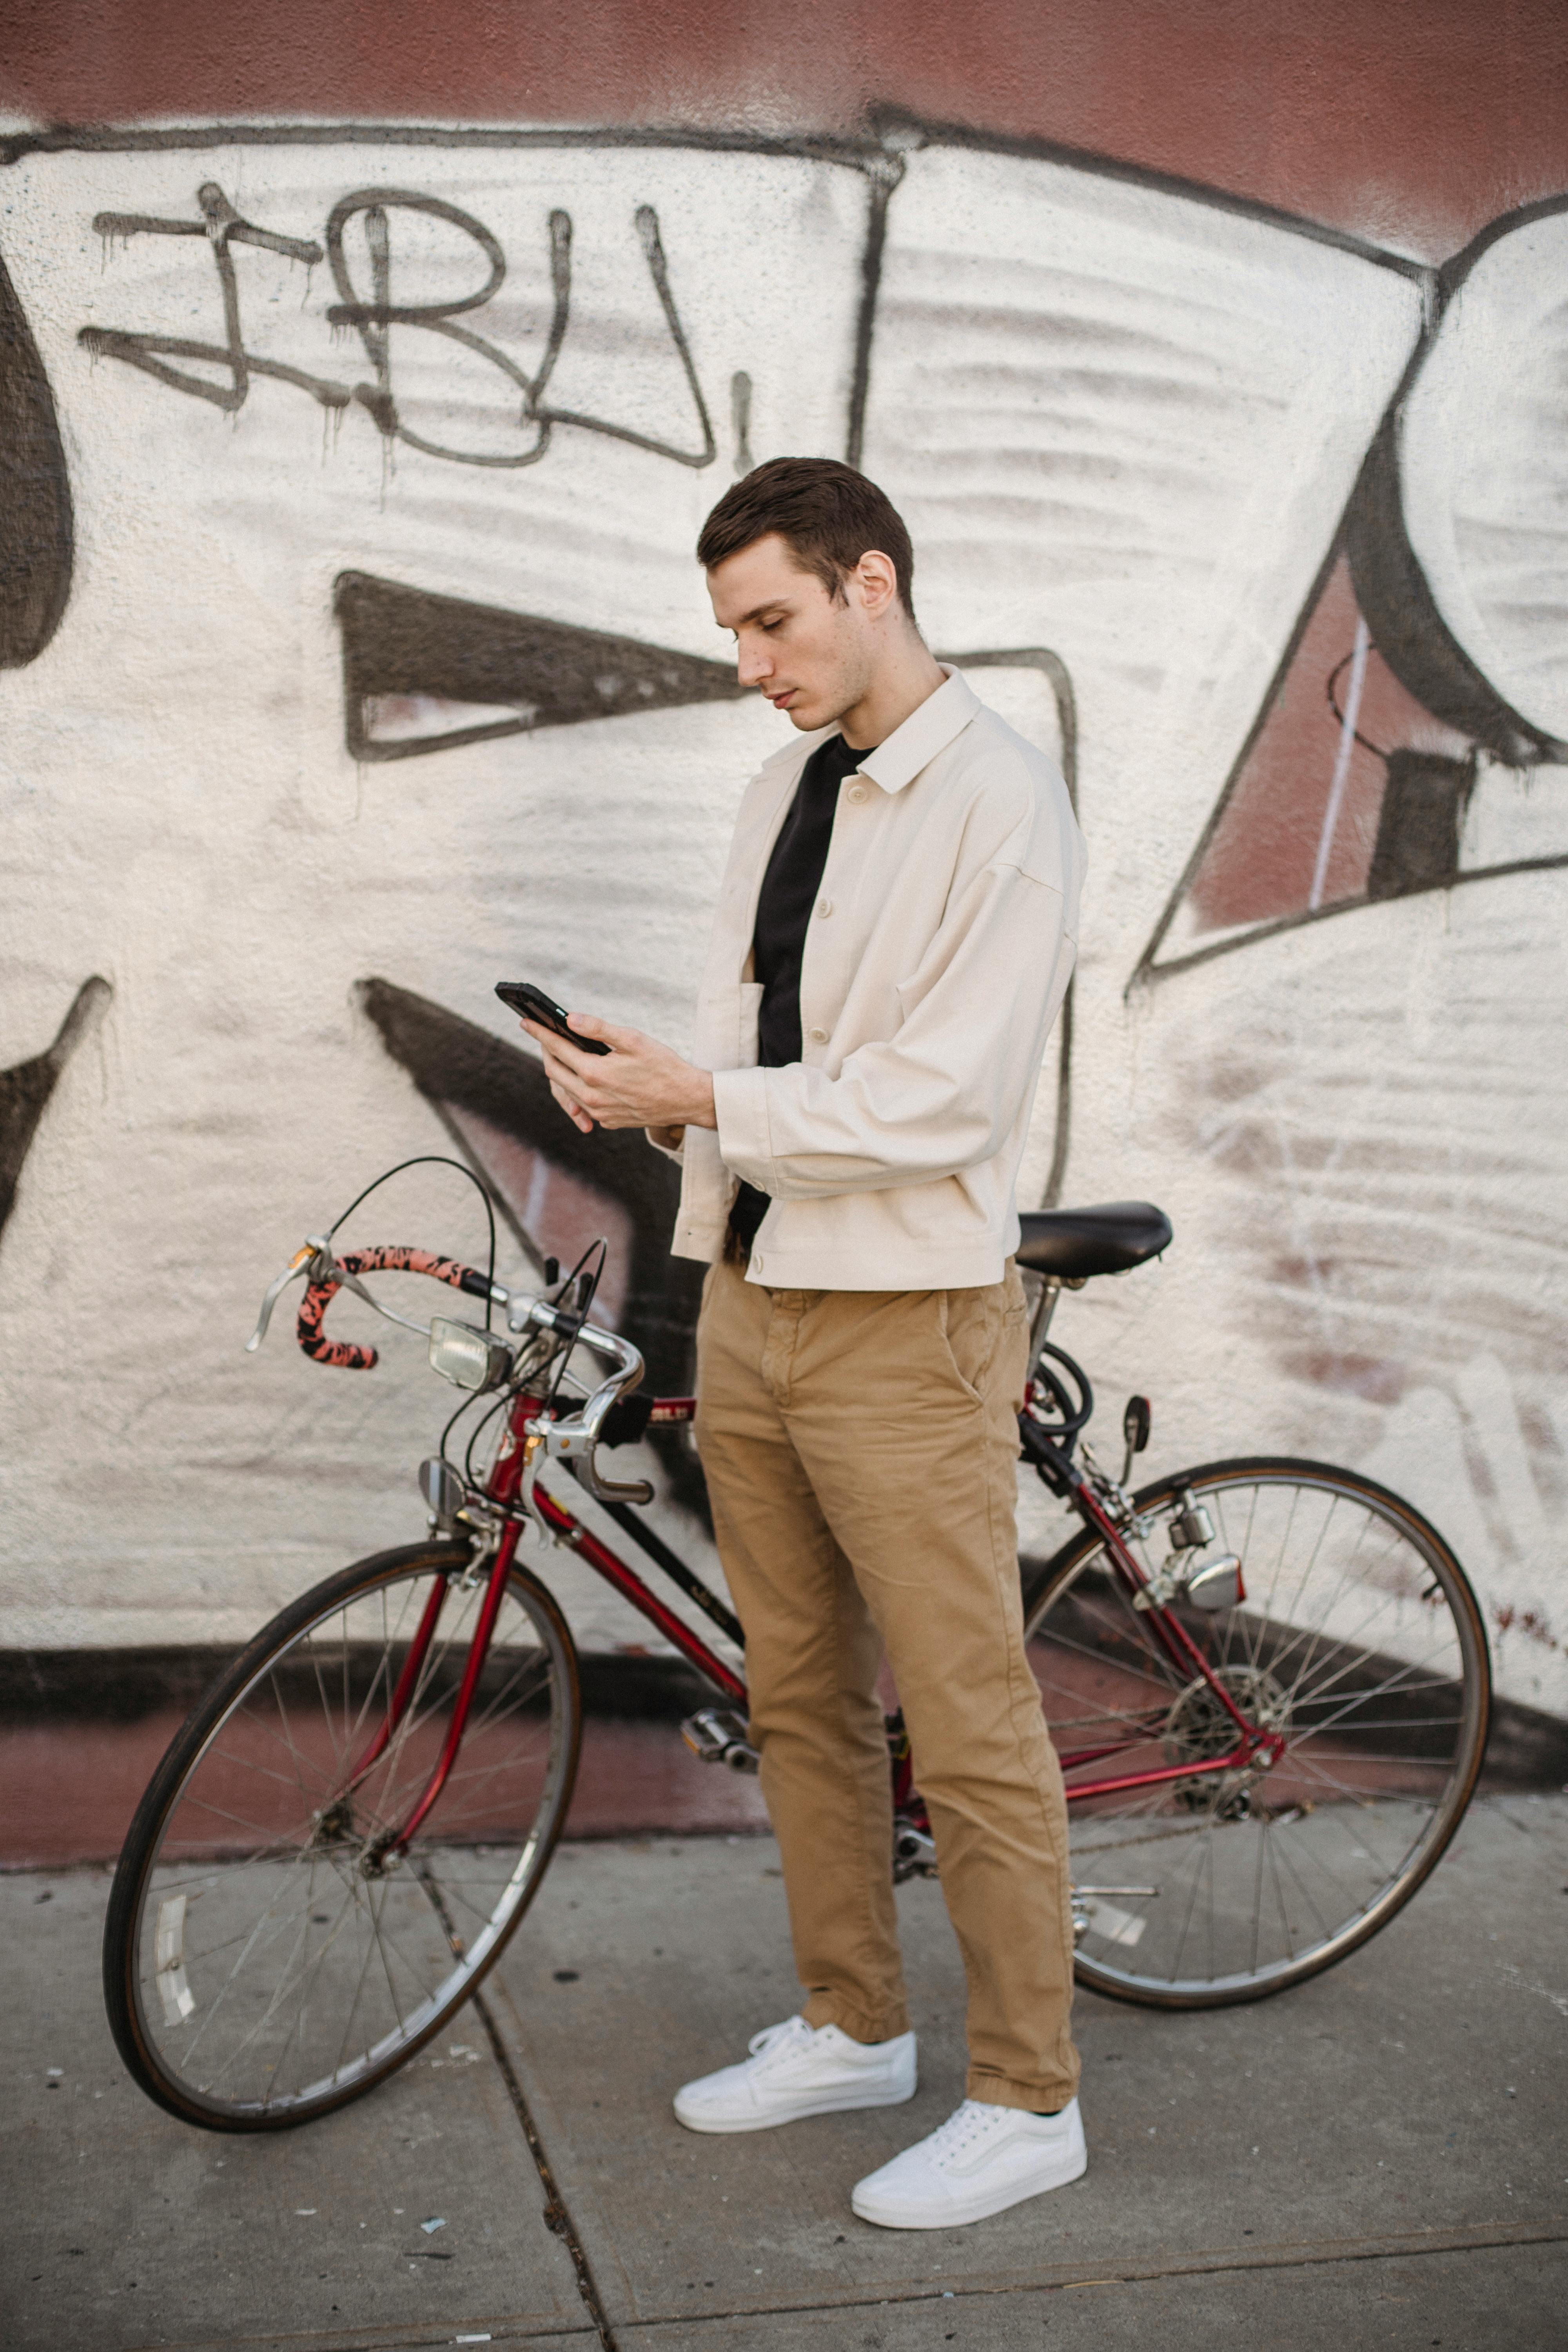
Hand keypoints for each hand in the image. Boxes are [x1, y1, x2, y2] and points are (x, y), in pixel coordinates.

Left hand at [519, 1013, 716, 1135]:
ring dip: (560, 1071)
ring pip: (566, 1090)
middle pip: (554, 1072)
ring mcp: (599, 1113)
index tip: (526, 1022)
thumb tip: (571, 1019)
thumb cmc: (664, 1066)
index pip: (557, 1049)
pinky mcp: (608, 1121)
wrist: (687, 1100)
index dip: (539, 1033)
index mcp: (594, 1074)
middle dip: (547, 1051)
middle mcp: (591, 1097)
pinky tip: (584, 1077)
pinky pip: (582, 1104)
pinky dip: (577, 1089)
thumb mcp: (633, 1040)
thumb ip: (599, 1029)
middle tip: (545, 1036)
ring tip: (562, 1054)